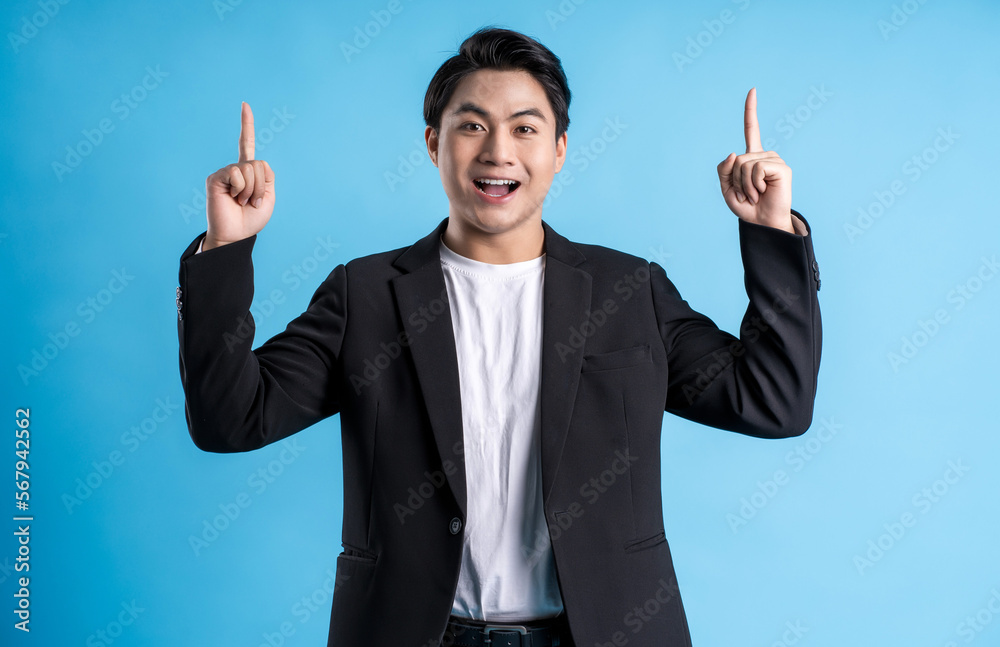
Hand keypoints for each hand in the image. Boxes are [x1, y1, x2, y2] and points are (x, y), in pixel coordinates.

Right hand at [204, 102, 275, 249]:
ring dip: (252, 190)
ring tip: (242, 201)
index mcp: (248, 172)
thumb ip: (267, 175)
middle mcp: (235, 169)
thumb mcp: (269, 196)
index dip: (246, 125)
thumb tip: (255, 163)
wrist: (236, 235)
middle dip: (261, 187)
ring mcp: (225, 173)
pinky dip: (241, 189)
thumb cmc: (251, 218)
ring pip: (249, 169)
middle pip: (258, 164)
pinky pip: (236, 174)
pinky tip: (233, 198)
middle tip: (252, 202)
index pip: (246, 144)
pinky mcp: (215, 178)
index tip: (244, 105)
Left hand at [717, 88, 792, 232]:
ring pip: (744, 164)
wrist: (762, 222)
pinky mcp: (782, 168)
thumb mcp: (726, 188)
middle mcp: (764, 155)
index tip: (753, 90)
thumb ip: (723, 170)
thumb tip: (734, 152)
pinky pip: (756, 169)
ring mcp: (775, 160)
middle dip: (734, 180)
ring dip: (744, 185)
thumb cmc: (747, 206)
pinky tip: (762, 191)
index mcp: (752, 157)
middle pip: (736, 159)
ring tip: (755, 194)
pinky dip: (753, 184)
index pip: (752, 129)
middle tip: (747, 193)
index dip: (751, 111)